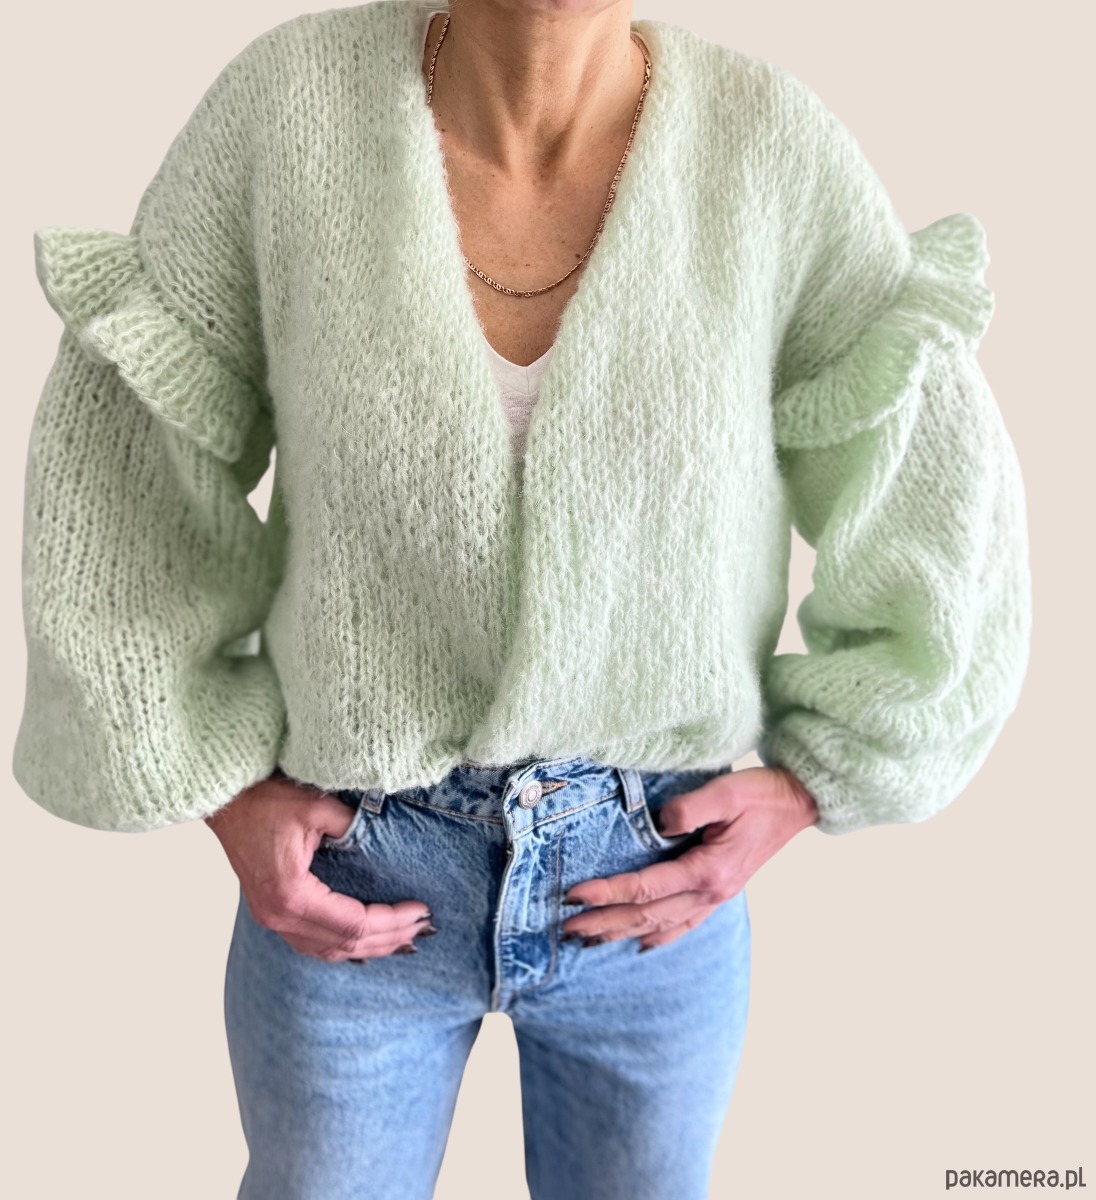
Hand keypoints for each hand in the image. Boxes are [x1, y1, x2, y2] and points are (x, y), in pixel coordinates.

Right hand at [204, 774, 431, 961]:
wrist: (226, 801)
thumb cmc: (265, 800)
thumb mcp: (315, 806)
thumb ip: (353, 825)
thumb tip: (384, 834)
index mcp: (292, 894)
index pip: (353, 923)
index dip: (391, 921)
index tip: (421, 910)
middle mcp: (280, 916)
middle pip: (345, 944)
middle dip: (388, 938)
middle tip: (423, 928)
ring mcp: (272, 919)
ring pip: (329, 950)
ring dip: (369, 947)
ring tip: (403, 939)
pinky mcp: (272, 913)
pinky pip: (312, 944)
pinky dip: (343, 946)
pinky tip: (365, 943)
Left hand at [561, 766, 819, 951]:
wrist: (798, 802)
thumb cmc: (762, 794)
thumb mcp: (726, 791)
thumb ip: (689, 808)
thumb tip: (658, 823)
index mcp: (708, 870)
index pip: (646, 887)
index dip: (608, 893)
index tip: (575, 895)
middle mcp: (710, 892)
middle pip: (647, 914)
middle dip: (605, 923)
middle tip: (567, 929)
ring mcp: (717, 896)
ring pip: (662, 925)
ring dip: (624, 933)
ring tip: (591, 942)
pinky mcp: (721, 892)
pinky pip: (685, 924)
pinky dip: (660, 936)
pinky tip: (642, 943)